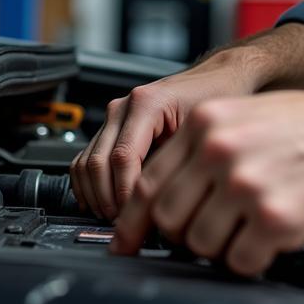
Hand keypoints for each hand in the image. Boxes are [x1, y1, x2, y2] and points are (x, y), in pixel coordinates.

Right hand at [69, 58, 258, 220]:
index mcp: (146, 103)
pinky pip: (87, 158)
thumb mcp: (204, 131)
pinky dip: (88, 185)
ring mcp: (114, 116)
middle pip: (98, 163)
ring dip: (95, 196)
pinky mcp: (112, 127)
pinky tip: (101, 204)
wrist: (216, 79)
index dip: (126, 194)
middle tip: (125, 225)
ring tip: (116, 218)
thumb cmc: (216, 98)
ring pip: (86, 163)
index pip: (123, 158)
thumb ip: (181, 163)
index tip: (136, 218)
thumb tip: (164, 207)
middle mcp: (124, 107)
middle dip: (108, 200)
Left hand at [110, 86, 303, 275]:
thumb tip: (159, 197)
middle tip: (211, 231)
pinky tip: (269, 239)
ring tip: (249, 228)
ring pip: (200, 244)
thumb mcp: (245, 117)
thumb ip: (202, 150)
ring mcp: (246, 185)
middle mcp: (220, 150)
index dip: (136, 220)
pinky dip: (251, 260)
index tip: (131, 240)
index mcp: (206, 123)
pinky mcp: (275, 219)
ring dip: (220, 247)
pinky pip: (239, 262)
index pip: (147, 183)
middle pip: (168, 218)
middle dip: (183, 235)